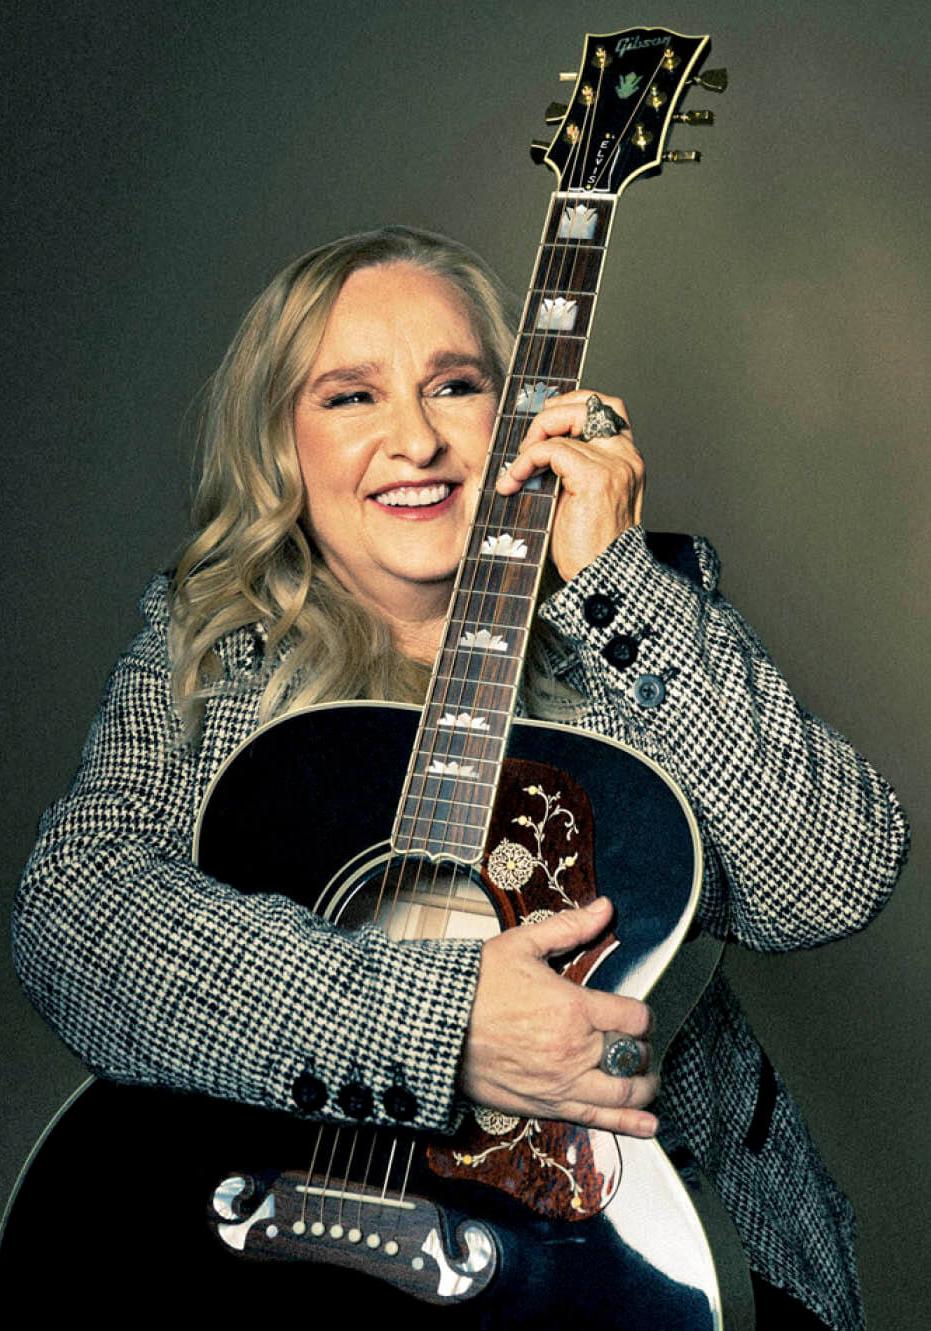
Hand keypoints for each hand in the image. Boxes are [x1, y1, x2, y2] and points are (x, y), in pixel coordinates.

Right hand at [460, 897, 658, 1134]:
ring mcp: (562, 1083)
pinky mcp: (546, 1106)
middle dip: (643, 1049)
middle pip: (633, 1055)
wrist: (435, 1027)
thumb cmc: (473, 987)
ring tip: (646, 1080)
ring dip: (643, 1086)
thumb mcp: (521, 945)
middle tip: (639, 1044)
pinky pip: (598, 1120)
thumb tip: (604, 908)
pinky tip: (648, 1124)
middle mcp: (574, 1049)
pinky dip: (629, 1123)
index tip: (639, 1015)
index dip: (644, 1015)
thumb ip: (569, 928)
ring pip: (624, 1092)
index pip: (634, 1017)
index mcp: (573, 1007)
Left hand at [495, 389, 644, 581]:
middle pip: (588, 403)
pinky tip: (513, 482)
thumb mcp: (579, 498)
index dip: (571, 403)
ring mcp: (614, 465)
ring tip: (517, 472)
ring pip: (564, 424)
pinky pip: (551, 449)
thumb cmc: (589, 550)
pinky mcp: (596, 478)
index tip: (542, 424)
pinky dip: (524, 461)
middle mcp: (626, 457)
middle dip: (549, 414)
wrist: (602, 580)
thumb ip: (569, 467)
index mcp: (627, 460)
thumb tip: (533, 445)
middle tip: (526, 445)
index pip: (606, 406)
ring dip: (530, 443)